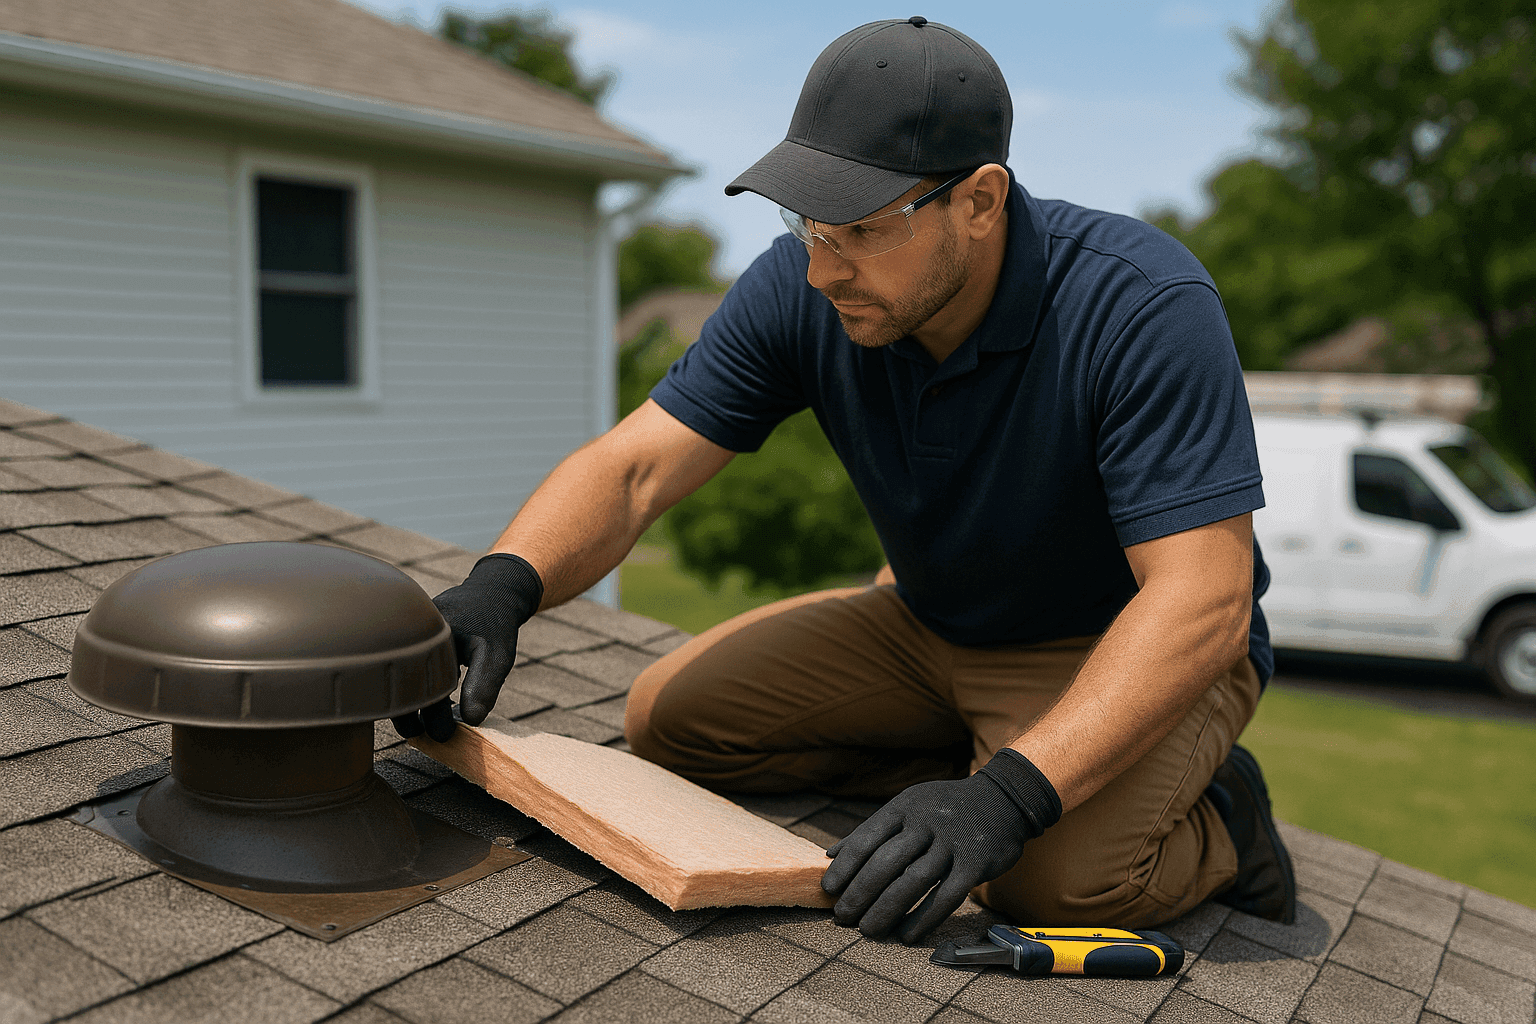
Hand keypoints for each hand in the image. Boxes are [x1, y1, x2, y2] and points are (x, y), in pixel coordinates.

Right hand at [392, 553, 542, 741]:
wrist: (493, 592)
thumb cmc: (496, 625)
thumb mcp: (497, 656)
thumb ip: (484, 685)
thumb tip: (471, 720)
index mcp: (430, 637)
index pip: (421, 685)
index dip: (430, 715)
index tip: (440, 736)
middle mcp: (411, 633)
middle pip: (400, 681)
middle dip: (407, 713)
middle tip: (419, 736)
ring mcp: (407, 633)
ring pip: (400, 673)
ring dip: (408, 700)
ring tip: (418, 725)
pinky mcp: (409, 636)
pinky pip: (405, 664)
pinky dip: (413, 683)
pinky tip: (428, 701)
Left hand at [821, 748, 1061, 942]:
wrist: (1004, 798)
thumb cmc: (946, 807)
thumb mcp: (909, 806)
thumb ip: (873, 830)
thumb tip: (831, 855)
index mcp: (905, 806)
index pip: (867, 838)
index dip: (845, 867)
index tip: (828, 891)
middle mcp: (927, 821)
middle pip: (886, 862)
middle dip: (860, 893)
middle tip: (843, 917)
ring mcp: (953, 842)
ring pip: (913, 881)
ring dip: (887, 909)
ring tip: (868, 930)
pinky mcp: (976, 863)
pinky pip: (946, 896)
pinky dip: (924, 918)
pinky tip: (907, 935)